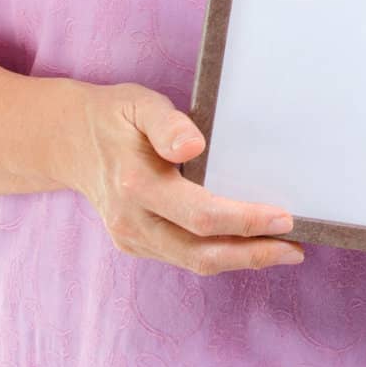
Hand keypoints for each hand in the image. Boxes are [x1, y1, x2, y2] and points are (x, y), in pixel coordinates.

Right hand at [61, 80, 302, 273]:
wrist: (69, 140)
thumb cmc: (115, 116)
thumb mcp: (139, 104)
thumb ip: (167, 124)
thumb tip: (193, 146)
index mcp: (136, 184)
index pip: (202, 215)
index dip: (246, 221)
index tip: (285, 218)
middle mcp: (132, 221)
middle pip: (201, 253)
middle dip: (253, 255)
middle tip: (296, 248)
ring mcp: (131, 238)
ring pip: (193, 262)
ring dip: (241, 260)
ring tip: (283, 251)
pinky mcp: (134, 244)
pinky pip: (182, 257)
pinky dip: (218, 255)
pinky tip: (246, 245)